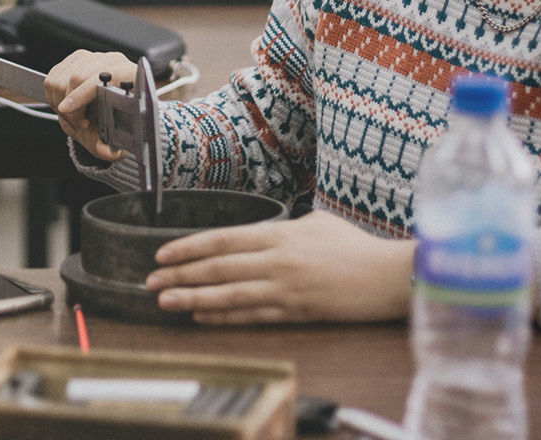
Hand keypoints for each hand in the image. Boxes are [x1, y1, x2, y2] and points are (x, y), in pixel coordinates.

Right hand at [45, 50, 139, 161]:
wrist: (113, 110)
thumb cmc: (116, 119)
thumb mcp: (112, 138)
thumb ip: (109, 147)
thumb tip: (109, 152)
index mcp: (128, 75)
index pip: (100, 78)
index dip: (81, 94)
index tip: (66, 109)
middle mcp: (111, 61)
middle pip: (76, 77)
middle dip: (71, 106)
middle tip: (79, 122)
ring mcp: (92, 57)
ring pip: (61, 77)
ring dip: (60, 102)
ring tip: (75, 115)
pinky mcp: (76, 59)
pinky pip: (53, 76)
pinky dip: (54, 95)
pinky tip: (68, 105)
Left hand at [144, 210, 414, 324]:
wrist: (388, 276)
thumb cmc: (355, 246)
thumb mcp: (315, 223)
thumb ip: (282, 227)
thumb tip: (257, 231)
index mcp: (280, 234)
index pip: (223, 239)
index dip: (189, 247)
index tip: (162, 254)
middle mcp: (278, 261)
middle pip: (218, 267)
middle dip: (181, 275)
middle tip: (152, 280)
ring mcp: (286, 289)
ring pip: (229, 294)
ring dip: (193, 298)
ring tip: (165, 301)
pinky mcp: (296, 313)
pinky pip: (252, 316)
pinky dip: (224, 317)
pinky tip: (202, 317)